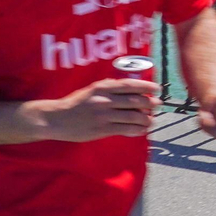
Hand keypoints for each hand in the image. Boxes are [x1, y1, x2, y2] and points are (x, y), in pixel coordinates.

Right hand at [40, 78, 159, 141]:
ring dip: (146, 119)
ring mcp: (104, 116)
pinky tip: (142, 130)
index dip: (147, 87)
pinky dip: (136, 130)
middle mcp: (105, 100)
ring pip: (132, 117)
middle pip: (135, 101)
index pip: (130, 85)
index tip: (157, 88)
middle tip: (158, 104)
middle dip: (150, 103)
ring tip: (152, 120)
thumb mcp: (92, 89)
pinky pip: (124, 129)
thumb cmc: (76, 103)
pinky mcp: (102, 130)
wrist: (57, 118)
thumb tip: (132, 88)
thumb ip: (110, 88)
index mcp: (103, 87)